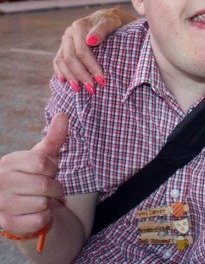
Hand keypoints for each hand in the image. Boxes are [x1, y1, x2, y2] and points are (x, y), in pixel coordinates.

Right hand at [0, 114, 67, 234]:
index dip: (52, 168)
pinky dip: (44, 218)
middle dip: (54, 187)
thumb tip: (63, 115)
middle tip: (47, 188)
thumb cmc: (36, 176)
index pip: (42, 163)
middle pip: (44, 184)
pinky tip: (35, 213)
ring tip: (40, 200)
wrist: (25, 208)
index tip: (48, 171)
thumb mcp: (45, 156)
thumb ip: (54, 137)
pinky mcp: (6, 224)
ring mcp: (0, 204)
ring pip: (42, 203)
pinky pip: (39, 220)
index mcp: (8, 162)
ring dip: (48, 203)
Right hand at [53, 8, 135, 89]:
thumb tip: (91, 41)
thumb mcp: (110, 22)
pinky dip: (60, 72)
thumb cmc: (112, 21)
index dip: (91, 66)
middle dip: (81, 75)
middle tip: (92, 89)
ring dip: (70, 77)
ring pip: (62, 61)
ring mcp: (65, 40)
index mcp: (79, 27)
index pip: (82, 51)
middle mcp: (69, 33)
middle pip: (71, 58)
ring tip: (78, 90)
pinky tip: (64, 82)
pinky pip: (58, 61)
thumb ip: (102, 30)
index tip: (101, 80)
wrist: (107, 18)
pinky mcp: (64, 47)